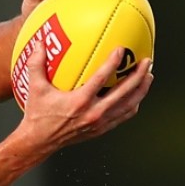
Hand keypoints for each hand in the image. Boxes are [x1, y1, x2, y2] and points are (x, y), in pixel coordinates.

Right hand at [15, 39, 153, 153]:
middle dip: (138, 75)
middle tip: (147, 61)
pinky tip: (137, 96)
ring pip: (129, 105)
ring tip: (148, 76)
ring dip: (141, 90)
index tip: (120, 49)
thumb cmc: (37, 115)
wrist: (38, 142)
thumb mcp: (35, 89)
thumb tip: (40, 43)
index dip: (113, 62)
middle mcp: (93, 113)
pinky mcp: (101, 130)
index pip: (101, 78)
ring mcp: (99, 123)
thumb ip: (37, 65)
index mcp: (79, 101)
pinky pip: (123, 116)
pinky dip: (133, 104)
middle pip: (124, 91)